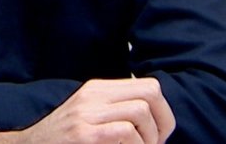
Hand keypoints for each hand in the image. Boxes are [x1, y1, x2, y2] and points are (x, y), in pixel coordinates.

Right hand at [0, 78, 174, 143]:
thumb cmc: (61, 140)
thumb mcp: (88, 118)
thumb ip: (114, 113)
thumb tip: (155, 121)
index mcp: (97, 91)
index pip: (149, 86)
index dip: (164, 112)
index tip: (159, 134)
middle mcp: (93, 96)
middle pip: (151, 93)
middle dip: (163, 123)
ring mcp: (86, 114)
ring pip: (140, 111)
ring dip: (150, 139)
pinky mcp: (83, 134)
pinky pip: (126, 132)